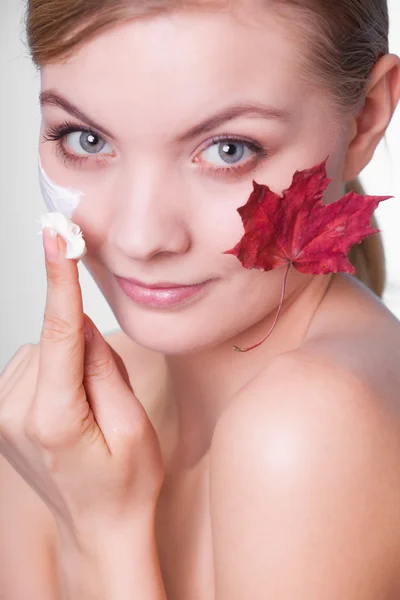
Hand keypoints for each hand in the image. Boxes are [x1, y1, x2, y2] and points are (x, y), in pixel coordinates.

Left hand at [0, 228, 163, 553]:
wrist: (98, 528)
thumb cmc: (126, 484)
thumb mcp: (135, 426)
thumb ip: (103, 367)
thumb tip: (79, 323)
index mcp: (54, 419)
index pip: (58, 333)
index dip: (60, 280)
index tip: (56, 236)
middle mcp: (15, 414)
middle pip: (55, 341)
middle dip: (85, 353)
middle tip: (107, 400)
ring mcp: (2, 416)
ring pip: (42, 351)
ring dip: (69, 366)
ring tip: (89, 412)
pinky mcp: (1, 415)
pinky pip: (31, 366)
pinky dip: (54, 374)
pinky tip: (69, 409)